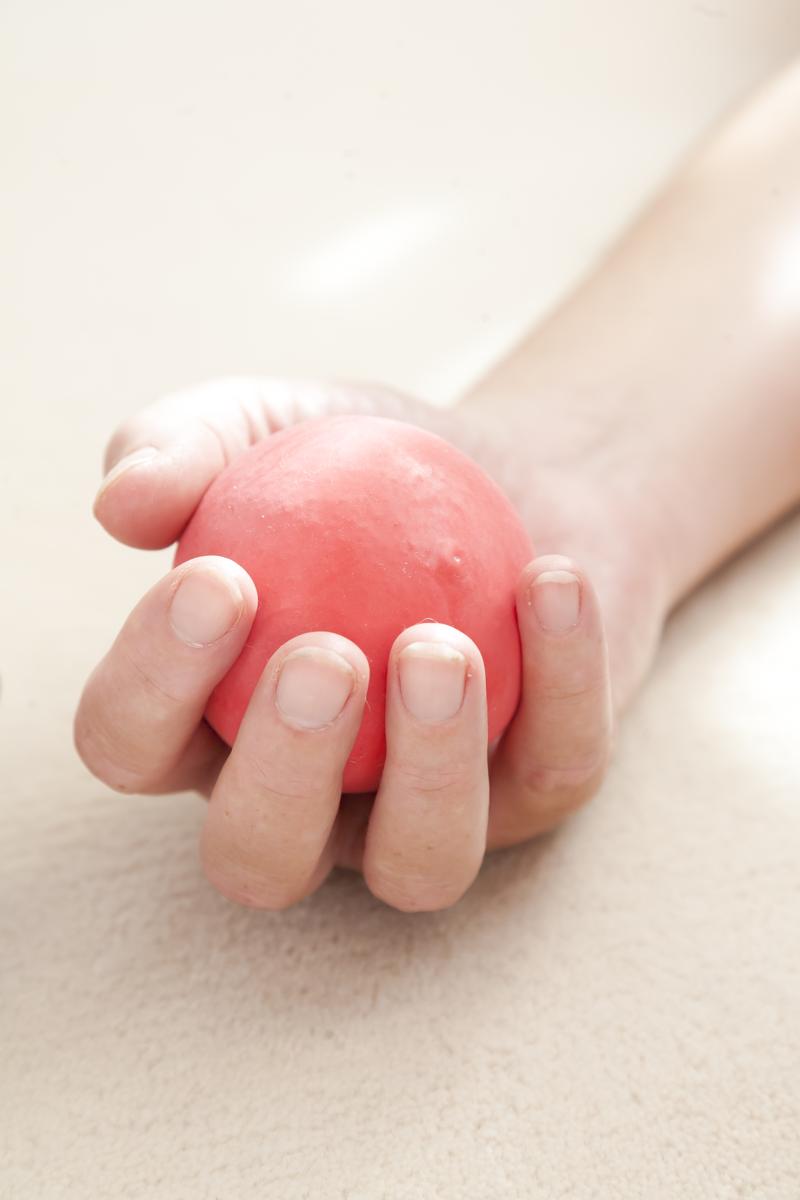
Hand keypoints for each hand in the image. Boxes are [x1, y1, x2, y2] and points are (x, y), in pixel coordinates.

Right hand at [75, 377, 668, 909]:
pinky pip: (556, 768)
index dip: (151, 688)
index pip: (134, 745)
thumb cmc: (372, 462)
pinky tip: (552, 579)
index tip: (219, 580)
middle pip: (260, 858)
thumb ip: (188, 443)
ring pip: (419, 866)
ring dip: (429, 772)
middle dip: (283, 779)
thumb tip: (121, 503)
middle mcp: (311, 799)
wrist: (525, 475)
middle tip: (324, 658)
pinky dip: (564, 681)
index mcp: (210, 724)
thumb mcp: (276, 421)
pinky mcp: (540, 791)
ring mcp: (428, 811)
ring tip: (439, 648)